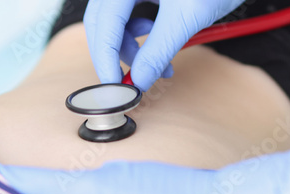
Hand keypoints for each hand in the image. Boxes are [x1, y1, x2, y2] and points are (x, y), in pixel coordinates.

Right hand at [84, 0, 245, 90]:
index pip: (103, 20)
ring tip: (158, 65)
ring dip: (131, 46)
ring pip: (115, 18)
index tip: (113, 85)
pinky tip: (159, 45)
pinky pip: (130, 12)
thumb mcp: (187, 18)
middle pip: (103, 19)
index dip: (105, 56)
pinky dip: (141, 33)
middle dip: (116, 53)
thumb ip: (158, 50)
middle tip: (129, 81)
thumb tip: (138, 80)